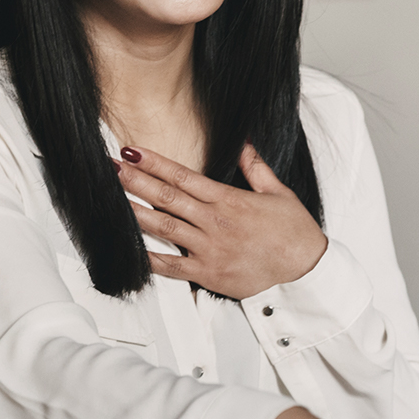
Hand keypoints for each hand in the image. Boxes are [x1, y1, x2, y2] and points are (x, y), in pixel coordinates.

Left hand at [114, 144, 327, 298]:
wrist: (306, 272)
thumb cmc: (295, 235)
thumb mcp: (279, 193)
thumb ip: (255, 168)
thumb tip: (243, 144)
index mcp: (229, 200)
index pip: (184, 177)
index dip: (155, 163)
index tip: (134, 152)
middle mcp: (215, 223)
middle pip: (167, 198)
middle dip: (136, 181)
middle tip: (112, 169)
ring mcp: (209, 249)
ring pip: (164, 228)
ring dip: (136, 212)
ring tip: (112, 201)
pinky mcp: (208, 274)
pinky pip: (172, 267)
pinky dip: (150, 258)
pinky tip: (131, 248)